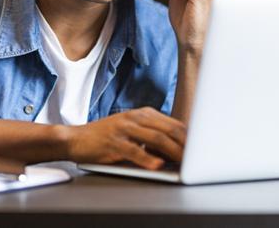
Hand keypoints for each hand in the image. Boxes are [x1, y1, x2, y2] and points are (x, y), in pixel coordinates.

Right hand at [64, 107, 186, 169]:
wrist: (76, 138)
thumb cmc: (107, 138)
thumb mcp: (132, 131)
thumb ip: (152, 137)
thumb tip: (178, 150)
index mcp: (142, 113)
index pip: (172, 123)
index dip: (188, 136)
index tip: (202, 147)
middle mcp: (134, 117)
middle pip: (167, 129)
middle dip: (185, 144)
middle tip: (198, 157)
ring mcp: (123, 128)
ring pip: (154, 137)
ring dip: (172, 150)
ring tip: (184, 161)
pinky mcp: (113, 142)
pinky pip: (134, 150)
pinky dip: (147, 158)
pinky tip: (157, 165)